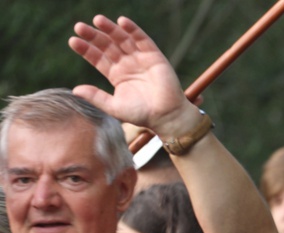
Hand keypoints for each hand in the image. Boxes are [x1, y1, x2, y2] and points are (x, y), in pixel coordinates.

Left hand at [69, 15, 194, 136]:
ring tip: (97, 20)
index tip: (73, 41)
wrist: (166, 116)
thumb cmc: (142, 114)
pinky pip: (142, 39)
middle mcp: (127, 64)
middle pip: (107, 45)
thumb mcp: (115, 107)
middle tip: (79, 27)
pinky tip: (122, 22)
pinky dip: (133, 30)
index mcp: (116, 75)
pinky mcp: (154, 56)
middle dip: (94, 36)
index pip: (98, 58)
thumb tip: (74, 90)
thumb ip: (96, 97)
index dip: (86, 49)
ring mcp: (140, 58)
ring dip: (111, 29)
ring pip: (122, 39)